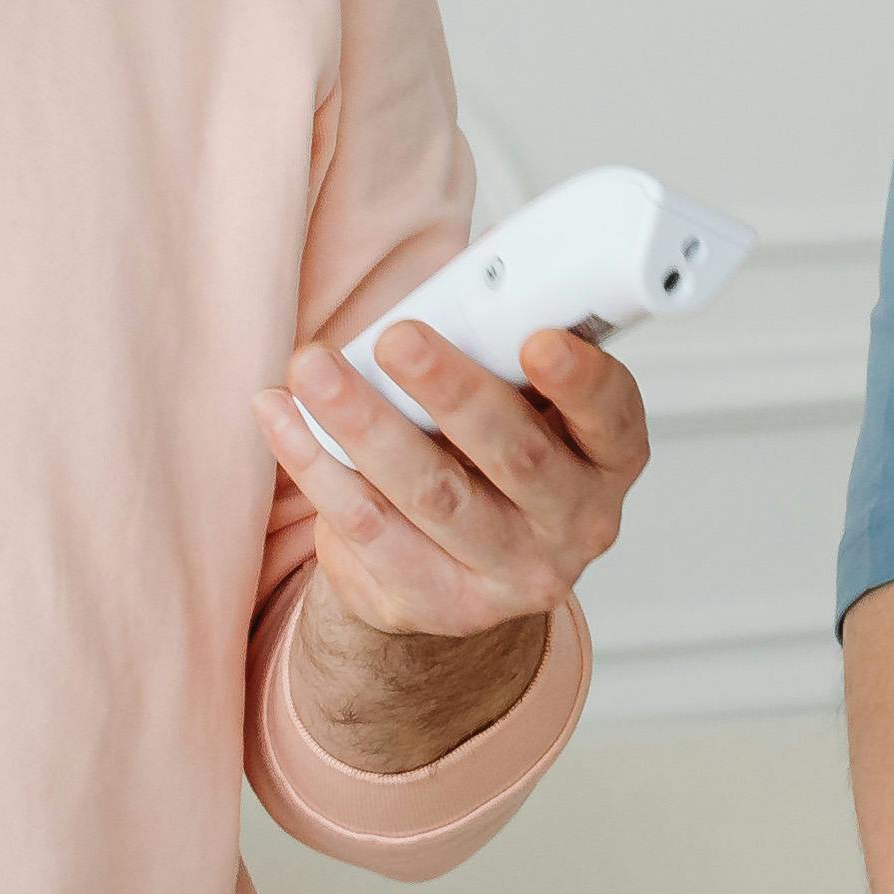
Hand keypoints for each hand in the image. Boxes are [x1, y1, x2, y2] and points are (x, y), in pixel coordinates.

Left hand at [259, 319, 655, 655]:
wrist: (460, 567)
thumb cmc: (491, 454)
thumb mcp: (523, 404)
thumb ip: (502, 355)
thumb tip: (445, 292)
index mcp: (607, 459)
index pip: (611, 418)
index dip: (580, 381)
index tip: (538, 341)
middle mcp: (573, 523)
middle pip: (516, 457)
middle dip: (452, 392)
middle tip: (398, 339)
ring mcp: (508, 572)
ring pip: (432, 495)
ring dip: (366, 424)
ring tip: (315, 369)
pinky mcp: (436, 600)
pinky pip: (367, 529)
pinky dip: (317, 465)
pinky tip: (282, 414)